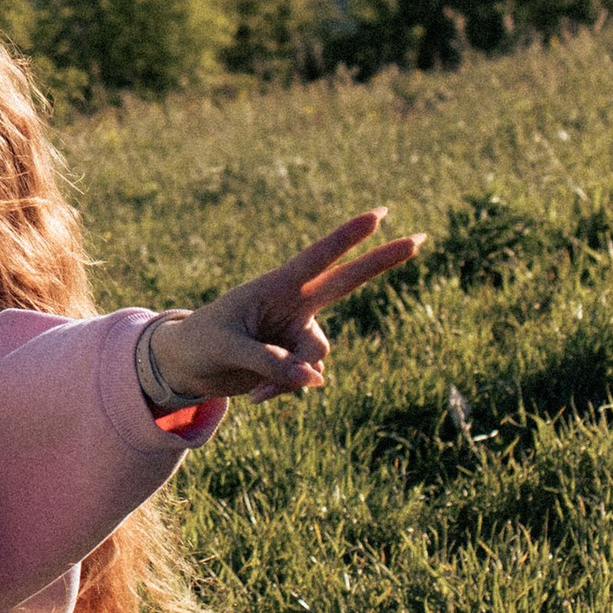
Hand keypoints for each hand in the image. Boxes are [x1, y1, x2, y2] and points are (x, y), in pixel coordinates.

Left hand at [143, 210, 420, 410]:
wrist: (190, 366)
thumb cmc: (202, 343)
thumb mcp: (229, 350)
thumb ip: (271, 362)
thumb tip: (316, 380)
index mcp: (276, 285)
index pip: (317, 257)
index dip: (348, 237)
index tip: (379, 215)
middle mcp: (295, 302)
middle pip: (349, 279)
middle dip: (384, 260)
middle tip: (421, 237)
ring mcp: (298, 328)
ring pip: (317, 355)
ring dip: (292, 376)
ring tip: (256, 386)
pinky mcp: (297, 355)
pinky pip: (306, 377)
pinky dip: (284, 389)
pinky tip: (257, 396)